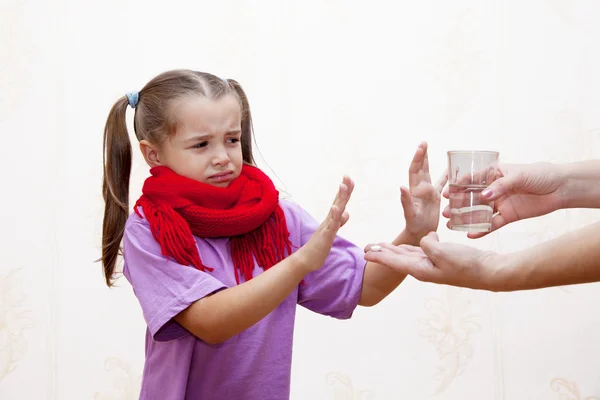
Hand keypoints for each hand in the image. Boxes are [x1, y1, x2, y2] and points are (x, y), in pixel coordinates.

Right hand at [296, 176, 353, 272]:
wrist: (307, 259)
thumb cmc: (319, 246)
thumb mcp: (332, 232)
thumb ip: (339, 222)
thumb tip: (347, 213)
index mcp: (332, 219)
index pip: (340, 202)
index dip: (346, 191)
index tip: (350, 179)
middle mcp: (329, 220)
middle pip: (338, 202)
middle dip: (344, 189)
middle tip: (347, 175)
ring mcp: (327, 226)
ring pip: (335, 210)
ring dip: (339, 197)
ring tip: (343, 185)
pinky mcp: (325, 235)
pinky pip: (331, 224)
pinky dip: (334, 215)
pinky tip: (335, 207)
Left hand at [364, 232, 502, 290]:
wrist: (488, 272)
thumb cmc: (467, 264)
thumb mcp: (443, 252)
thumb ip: (427, 244)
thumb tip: (425, 239)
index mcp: (420, 269)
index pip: (394, 261)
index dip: (379, 256)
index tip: (364, 254)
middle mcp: (423, 268)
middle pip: (397, 258)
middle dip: (381, 253)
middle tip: (365, 248)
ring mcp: (432, 264)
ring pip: (407, 255)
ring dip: (393, 250)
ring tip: (379, 246)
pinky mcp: (440, 259)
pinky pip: (420, 252)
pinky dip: (410, 247)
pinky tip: (408, 244)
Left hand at [402, 142, 446, 240]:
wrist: (419, 234)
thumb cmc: (414, 226)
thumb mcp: (409, 214)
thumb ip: (405, 201)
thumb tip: (401, 186)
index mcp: (414, 190)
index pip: (415, 170)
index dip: (417, 158)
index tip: (421, 147)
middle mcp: (420, 189)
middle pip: (421, 168)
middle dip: (422, 155)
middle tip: (424, 142)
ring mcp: (428, 192)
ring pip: (429, 173)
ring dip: (429, 162)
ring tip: (430, 149)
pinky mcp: (435, 198)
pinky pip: (441, 184)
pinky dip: (446, 177)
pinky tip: (451, 170)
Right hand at [443, 162, 565, 237]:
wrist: (561, 188)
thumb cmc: (540, 174)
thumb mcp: (519, 175)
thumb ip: (501, 186)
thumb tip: (484, 197)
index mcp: (493, 174)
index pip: (470, 179)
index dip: (457, 186)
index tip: (445, 193)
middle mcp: (494, 189)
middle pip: (471, 198)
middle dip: (457, 205)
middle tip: (445, 212)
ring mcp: (500, 203)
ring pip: (478, 212)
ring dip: (465, 218)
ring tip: (451, 224)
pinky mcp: (508, 216)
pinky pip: (492, 224)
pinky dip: (481, 230)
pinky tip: (470, 234)